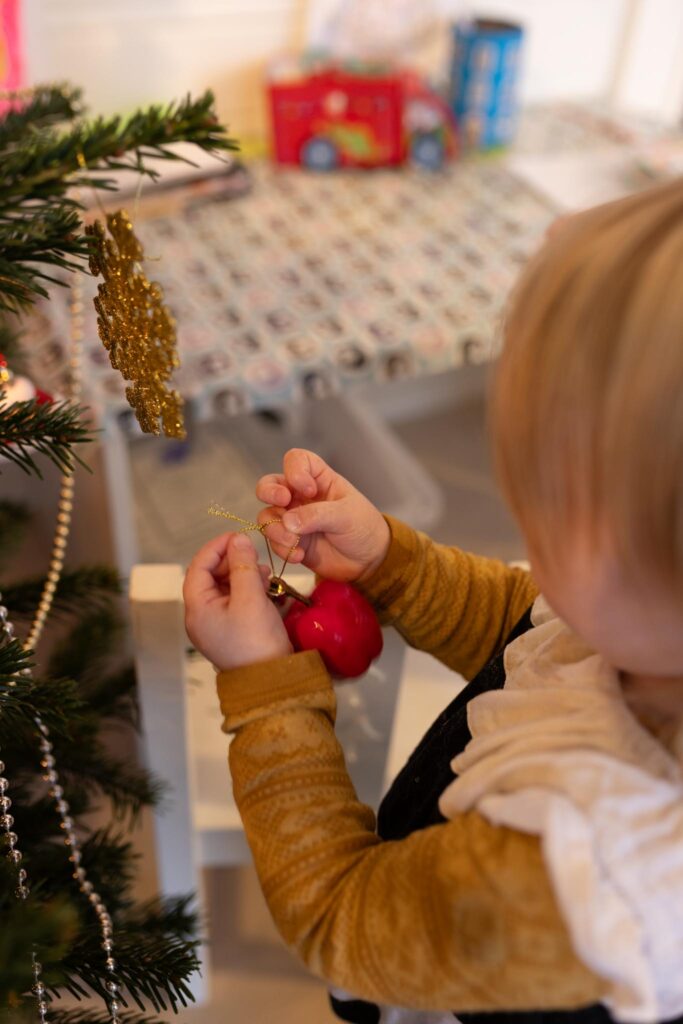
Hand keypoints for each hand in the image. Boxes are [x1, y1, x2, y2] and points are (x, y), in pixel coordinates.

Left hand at [183, 532, 291, 670]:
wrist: (272, 681)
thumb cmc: (257, 641)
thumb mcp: (251, 598)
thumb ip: (243, 565)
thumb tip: (238, 540)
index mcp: (197, 609)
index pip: (198, 567)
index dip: (216, 548)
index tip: (238, 536)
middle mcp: (202, 617)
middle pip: (211, 577)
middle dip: (234, 562)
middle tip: (255, 555)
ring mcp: (217, 626)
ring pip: (226, 588)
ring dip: (244, 576)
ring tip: (265, 574)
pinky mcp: (233, 631)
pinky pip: (237, 602)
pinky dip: (250, 591)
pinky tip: (268, 588)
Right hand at [256, 449, 390, 582]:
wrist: (368, 561)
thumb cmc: (363, 528)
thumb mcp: (346, 515)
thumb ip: (317, 515)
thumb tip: (288, 521)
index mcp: (318, 479)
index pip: (296, 460)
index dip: (295, 470)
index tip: (308, 489)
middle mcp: (300, 496)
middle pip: (270, 484)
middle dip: (269, 492)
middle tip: (283, 503)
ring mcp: (293, 518)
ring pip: (267, 515)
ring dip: (275, 528)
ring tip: (294, 541)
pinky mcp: (290, 540)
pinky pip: (273, 541)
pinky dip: (282, 548)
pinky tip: (298, 554)